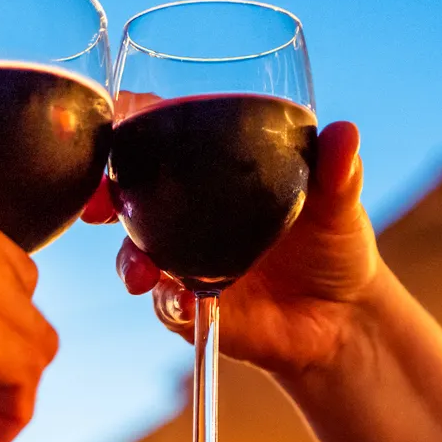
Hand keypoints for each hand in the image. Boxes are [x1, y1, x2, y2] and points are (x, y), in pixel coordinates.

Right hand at [84, 120, 382, 378]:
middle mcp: (187, 209)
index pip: (158, 131)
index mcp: (214, 168)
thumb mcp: (340, 202)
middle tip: (97, 205)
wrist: (341, 319)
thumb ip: (338, 170)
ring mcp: (181, 258)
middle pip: (125, 190)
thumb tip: (345, 135)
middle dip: (99, 193)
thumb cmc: (335, 244)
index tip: (113, 123)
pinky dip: (166, 301)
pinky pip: (164, 301)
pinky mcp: (188, 304)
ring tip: (141, 274)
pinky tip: (182, 302)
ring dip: (128, 257)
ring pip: (133, 249)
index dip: (125, 123)